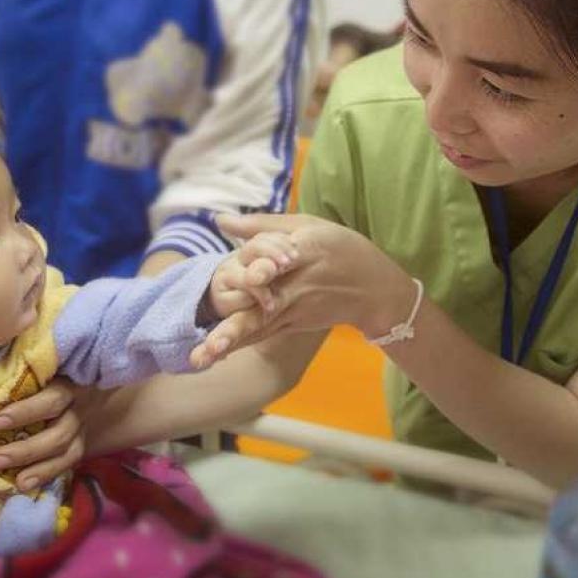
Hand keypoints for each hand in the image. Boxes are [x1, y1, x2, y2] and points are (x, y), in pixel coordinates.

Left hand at [0, 379, 89, 490]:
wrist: (82, 386)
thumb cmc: (42, 372)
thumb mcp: (36, 365)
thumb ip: (17, 370)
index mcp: (66, 382)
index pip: (52, 399)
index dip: (25, 412)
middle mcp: (78, 407)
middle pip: (59, 432)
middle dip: (27, 449)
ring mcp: (82, 428)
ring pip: (66, 452)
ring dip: (39, 468)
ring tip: (14, 481)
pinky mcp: (80, 444)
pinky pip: (67, 464)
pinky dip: (46, 476)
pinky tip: (25, 486)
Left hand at [190, 213, 415, 367]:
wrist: (375, 289)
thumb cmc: (339, 247)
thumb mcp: (307, 225)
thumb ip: (261, 225)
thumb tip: (219, 219)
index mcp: (306, 252)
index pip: (280, 259)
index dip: (265, 264)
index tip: (247, 270)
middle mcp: (299, 286)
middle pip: (264, 305)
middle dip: (236, 326)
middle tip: (210, 344)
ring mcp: (296, 310)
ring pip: (259, 326)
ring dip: (231, 342)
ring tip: (203, 358)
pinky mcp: (293, 324)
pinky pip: (262, 334)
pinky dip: (239, 344)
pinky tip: (214, 357)